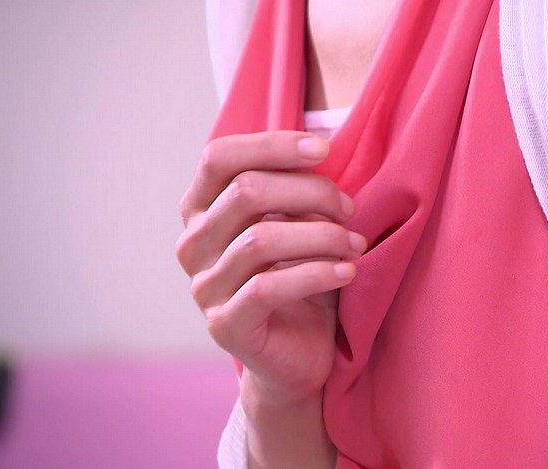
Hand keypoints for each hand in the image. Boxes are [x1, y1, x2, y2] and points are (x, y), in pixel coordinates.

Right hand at [176, 130, 364, 402]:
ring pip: (260, 240)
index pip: (219, 158)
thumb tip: (321, 151)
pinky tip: (347, 272)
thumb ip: (294, 192)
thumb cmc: (300, 279)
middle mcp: (192, 245)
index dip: (272, 144)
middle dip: (310, 191)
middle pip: (245, 192)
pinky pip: (269, 288)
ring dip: (321, 235)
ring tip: (355, 243)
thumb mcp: (295, 226)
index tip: (324, 148)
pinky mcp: (225, 325)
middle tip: (349, 207)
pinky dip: (317, 273)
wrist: (297, 357)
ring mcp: (203, 287)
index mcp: (201, 211)